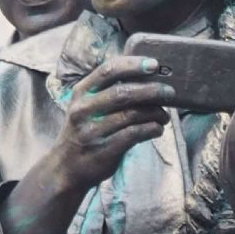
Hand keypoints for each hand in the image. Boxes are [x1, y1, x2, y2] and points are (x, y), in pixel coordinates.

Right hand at [43, 55, 173, 196]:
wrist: (65, 168)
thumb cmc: (83, 132)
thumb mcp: (85, 107)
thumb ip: (107, 92)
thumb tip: (145, 79)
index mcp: (81, 93)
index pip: (108, 70)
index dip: (133, 65)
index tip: (154, 65)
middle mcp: (83, 109)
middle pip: (123, 92)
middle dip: (151, 90)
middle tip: (169, 92)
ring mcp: (92, 131)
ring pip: (131, 114)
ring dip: (155, 112)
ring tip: (164, 115)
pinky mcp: (103, 150)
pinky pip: (133, 134)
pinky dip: (151, 129)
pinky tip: (157, 129)